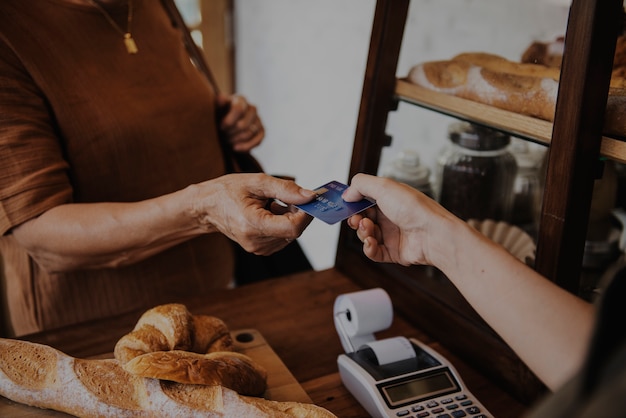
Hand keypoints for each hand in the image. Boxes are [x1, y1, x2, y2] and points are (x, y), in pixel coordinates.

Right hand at [190, 173, 314, 254]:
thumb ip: (286, 190)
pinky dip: (282, 224)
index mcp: (253, 224)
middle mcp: (255, 241)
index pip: (292, 228)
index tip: (308, 199)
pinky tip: (269, 212)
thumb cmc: (228, 191)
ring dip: (289, 218)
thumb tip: (310, 196)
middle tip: (287, 196)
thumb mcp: (257, 182)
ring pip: (290, 235)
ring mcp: (257, 248)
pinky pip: (282, 237)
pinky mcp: (260, 249)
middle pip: (293, 231)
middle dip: (297, 213)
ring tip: (272, 203)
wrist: (207, 207)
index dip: (306, 214)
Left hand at [216, 93, 263, 151]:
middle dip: (231, 133)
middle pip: (243, 125)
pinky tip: (235, 148)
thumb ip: (219, 103)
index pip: (238, 109)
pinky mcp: (261, 131)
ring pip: (249, 133)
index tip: (221, 127)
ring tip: (227, 141)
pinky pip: (257, 141)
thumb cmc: (220, 114)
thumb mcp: (216, 107)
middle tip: (223, 136)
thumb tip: (221, 98)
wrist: (226, 122)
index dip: (229, 121)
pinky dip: (246, 147)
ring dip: (236, 140)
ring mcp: (258, 120)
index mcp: (241, 100)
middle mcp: (252, 108)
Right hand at [342, 173, 454, 266]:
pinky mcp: (393, 252)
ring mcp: (392, 234)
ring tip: (368, 228)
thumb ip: (361, 185)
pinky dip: (368, 248)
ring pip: (366, 235)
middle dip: (355, 218)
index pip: (365, 200)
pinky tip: (370, 243)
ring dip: (362, 232)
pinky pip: (374, 252)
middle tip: (356, 219)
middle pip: (363, 218)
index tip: (345, 205)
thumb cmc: (415, 208)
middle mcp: (391, 216)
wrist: (433, 234)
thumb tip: (347, 194)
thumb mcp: (384, 186)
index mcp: (390, 198)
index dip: (354, 203)